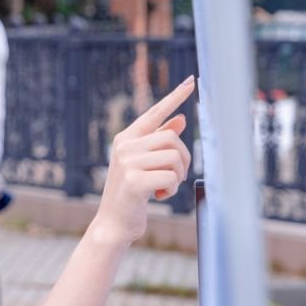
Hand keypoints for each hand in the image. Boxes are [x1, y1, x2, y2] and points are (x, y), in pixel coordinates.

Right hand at [92, 76, 194, 245]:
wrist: (113, 224)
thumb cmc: (131, 194)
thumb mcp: (144, 165)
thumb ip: (158, 142)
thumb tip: (180, 119)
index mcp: (126, 139)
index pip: (154, 113)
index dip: (174, 97)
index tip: (191, 81)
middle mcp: (124, 146)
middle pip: (172, 138)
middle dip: (182, 159)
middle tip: (173, 177)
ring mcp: (127, 162)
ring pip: (174, 157)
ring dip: (177, 176)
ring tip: (163, 187)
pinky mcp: (134, 181)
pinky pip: (170, 176)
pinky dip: (170, 189)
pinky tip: (157, 196)